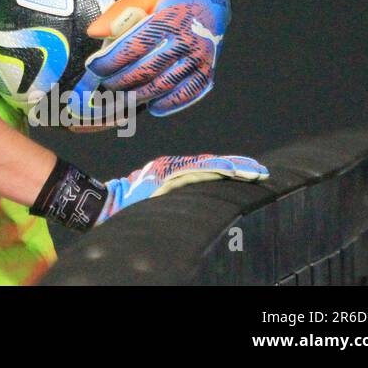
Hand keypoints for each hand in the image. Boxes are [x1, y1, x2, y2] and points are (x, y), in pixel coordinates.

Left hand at [86, 0, 227, 116]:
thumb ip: (119, 13)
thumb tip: (93, 32)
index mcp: (167, 21)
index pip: (131, 48)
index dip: (108, 62)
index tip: (93, 67)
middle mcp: (185, 42)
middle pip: (145, 71)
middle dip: (119, 81)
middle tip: (105, 83)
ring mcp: (198, 59)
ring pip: (163, 86)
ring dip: (138, 95)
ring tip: (122, 94)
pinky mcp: (207, 71)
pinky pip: (186, 95)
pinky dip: (166, 104)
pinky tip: (152, 104)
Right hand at [97, 153, 268, 224]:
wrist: (106, 204)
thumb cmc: (127, 204)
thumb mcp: (153, 195)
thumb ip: (170, 190)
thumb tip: (188, 191)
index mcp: (171, 170)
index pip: (206, 166)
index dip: (230, 166)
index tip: (251, 170)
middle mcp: (172, 166)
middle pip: (211, 164)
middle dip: (239, 166)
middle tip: (262, 171)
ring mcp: (170, 169)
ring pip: (209, 166)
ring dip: (234, 169)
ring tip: (255, 172)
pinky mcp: (168, 175)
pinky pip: (197, 171)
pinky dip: (217, 170)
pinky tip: (235, 171)